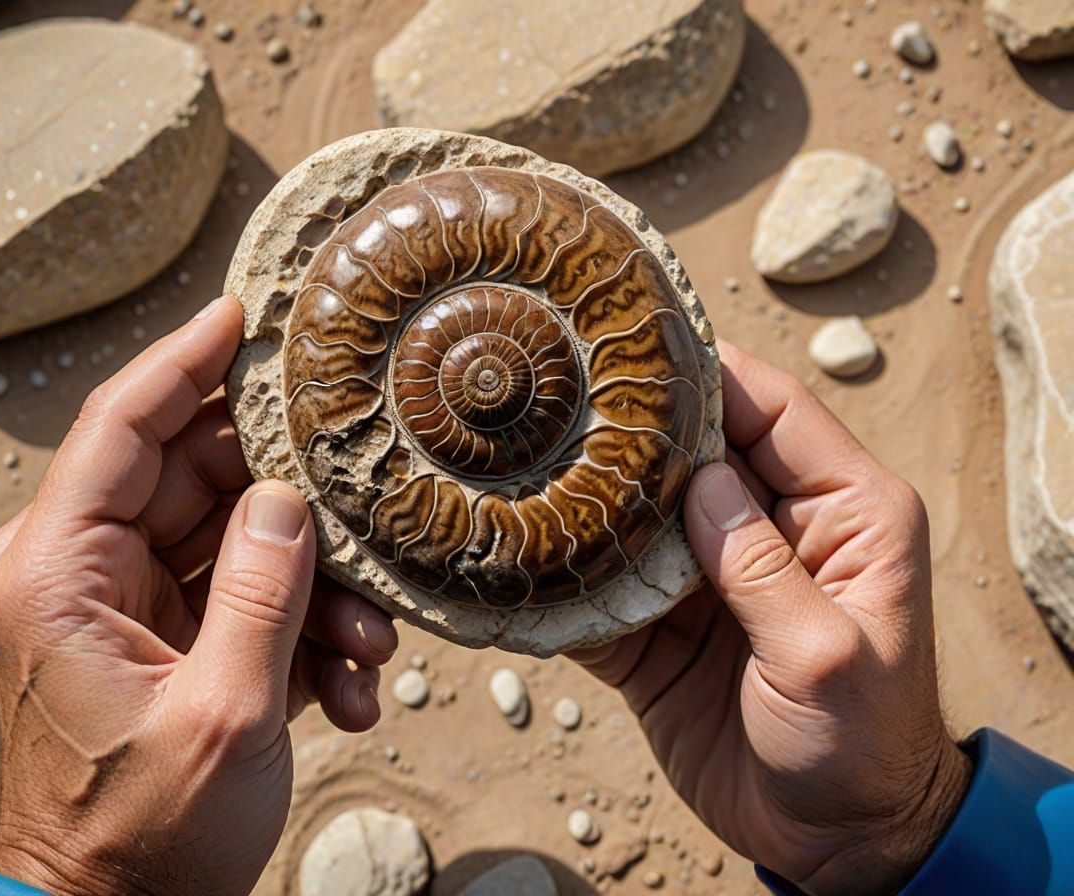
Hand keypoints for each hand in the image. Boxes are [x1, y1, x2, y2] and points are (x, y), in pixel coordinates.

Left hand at [0, 297, 398, 895]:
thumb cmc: (140, 836)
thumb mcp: (222, 714)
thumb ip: (264, 592)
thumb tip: (290, 500)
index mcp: (60, 570)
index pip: (123, 425)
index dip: (186, 360)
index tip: (241, 314)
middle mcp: (84, 573)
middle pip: (197, 476)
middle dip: (289, 499)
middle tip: (358, 498)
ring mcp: (127, 605)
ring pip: (235, 537)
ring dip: (311, 583)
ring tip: (364, 643)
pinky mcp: (169, 638)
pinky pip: (243, 595)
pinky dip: (300, 629)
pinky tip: (345, 686)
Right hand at [571, 341, 970, 895]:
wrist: (832, 843)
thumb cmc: (863, 746)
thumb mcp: (827, 656)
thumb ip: (764, 567)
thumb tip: (702, 481)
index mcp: (845, 513)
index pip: (773, 411)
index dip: (711, 372)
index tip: (639, 338)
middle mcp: (774, 530)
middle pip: (696, 450)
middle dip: (634, 427)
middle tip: (561, 393)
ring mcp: (712, 577)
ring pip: (642, 511)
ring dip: (592, 495)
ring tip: (526, 460)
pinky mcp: (662, 629)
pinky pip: (608, 585)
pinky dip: (570, 573)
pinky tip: (522, 549)